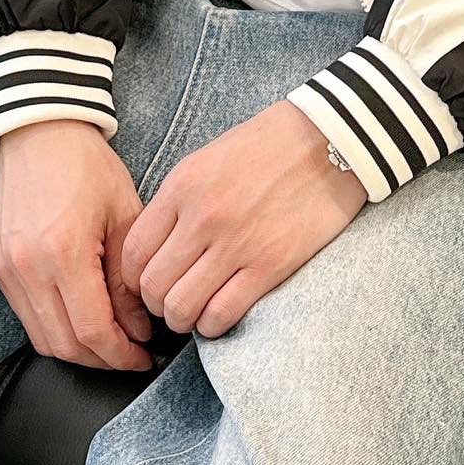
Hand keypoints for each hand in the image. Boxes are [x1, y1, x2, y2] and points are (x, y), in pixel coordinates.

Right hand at [0, 120, 155, 371]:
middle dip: (102, 361)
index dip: (121, 354)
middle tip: (131, 356)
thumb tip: (139, 327)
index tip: (144, 357)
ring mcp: (6, 269)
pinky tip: (82, 322)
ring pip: (41, 338)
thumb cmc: (87, 167)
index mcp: (63, 253)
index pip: (91, 330)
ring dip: (77, 351)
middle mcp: (27, 268)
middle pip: (63, 345)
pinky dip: (56, 330)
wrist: (39, 133)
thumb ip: (129, 279)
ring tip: (110, 344)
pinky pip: (26, 317)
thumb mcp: (125, 216)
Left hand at [120, 99, 368, 338]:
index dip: (133, 280)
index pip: (134, 253)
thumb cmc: (270, 145)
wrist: (330, 139)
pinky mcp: (271, 264)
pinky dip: (213, 324)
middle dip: (155, 305)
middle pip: (153, 286)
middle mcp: (202, 217)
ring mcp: (236, 243)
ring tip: (193, 314)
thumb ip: (178, 199)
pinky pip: (223, 313)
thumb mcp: (208, 158)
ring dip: (182, 319)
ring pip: (182, 307)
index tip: (146, 286)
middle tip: (168, 305)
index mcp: (182, 187)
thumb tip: (158, 243)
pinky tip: (218, 316)